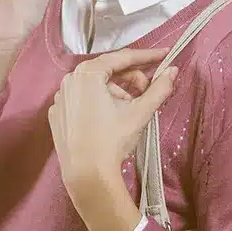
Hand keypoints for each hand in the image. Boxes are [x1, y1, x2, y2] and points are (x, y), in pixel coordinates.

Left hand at [48, 47, 177, 204]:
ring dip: (116, 93)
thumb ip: (159, 88)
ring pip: (95, 87)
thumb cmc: (112, 140)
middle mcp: (69, 80)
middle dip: (131, 79)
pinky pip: (82, 101)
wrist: (87, 174)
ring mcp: (61, 98)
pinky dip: (98, 104)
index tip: (164, 56)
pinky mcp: (58, 115)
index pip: (122, 58)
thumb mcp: (140, 112)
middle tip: (149, 91)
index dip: (147, 56)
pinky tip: (110, 120)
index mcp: (87, 74)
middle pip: (108, 72)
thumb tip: (173, 71)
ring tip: (129, 111)